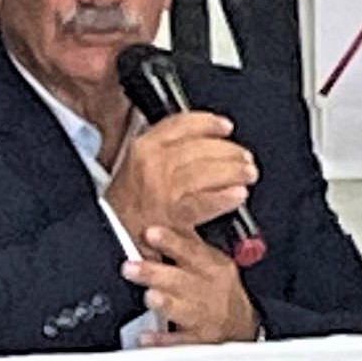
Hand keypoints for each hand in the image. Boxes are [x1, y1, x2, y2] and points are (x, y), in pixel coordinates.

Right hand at [105, 112, 257, 250]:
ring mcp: (161, 190)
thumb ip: (165, 147)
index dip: (209, 123)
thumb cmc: (128, 205)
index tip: (225, 127)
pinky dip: (224, 197)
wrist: (114, 237)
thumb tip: (202, 138)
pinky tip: (238, 195)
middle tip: (245, 159)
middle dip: (229, 151)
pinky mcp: (171, 216)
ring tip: (247, 174)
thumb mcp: (137, 165)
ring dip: (232, 172)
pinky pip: (204, 202)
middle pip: (199, 148)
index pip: (182, 124)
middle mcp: (152, 165)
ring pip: (205, 171)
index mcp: (144, 147)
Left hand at [121, 225, 259, 345]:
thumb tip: (158, 221)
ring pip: (183, 310)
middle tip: (129, 266)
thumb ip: (186, 246)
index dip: (171, 241)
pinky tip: (145, 338)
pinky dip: (162, 342)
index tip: (150, 232)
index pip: (190, 250)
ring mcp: (203, 317)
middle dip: (155, 273)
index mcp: (212, 267)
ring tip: (149, 297)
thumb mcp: (212, 262)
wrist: (241, 326)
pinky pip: (179, 343)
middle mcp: (208, 291)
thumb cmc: (219, 290)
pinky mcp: (198, 341)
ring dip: (165, 303)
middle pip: (180, 280)